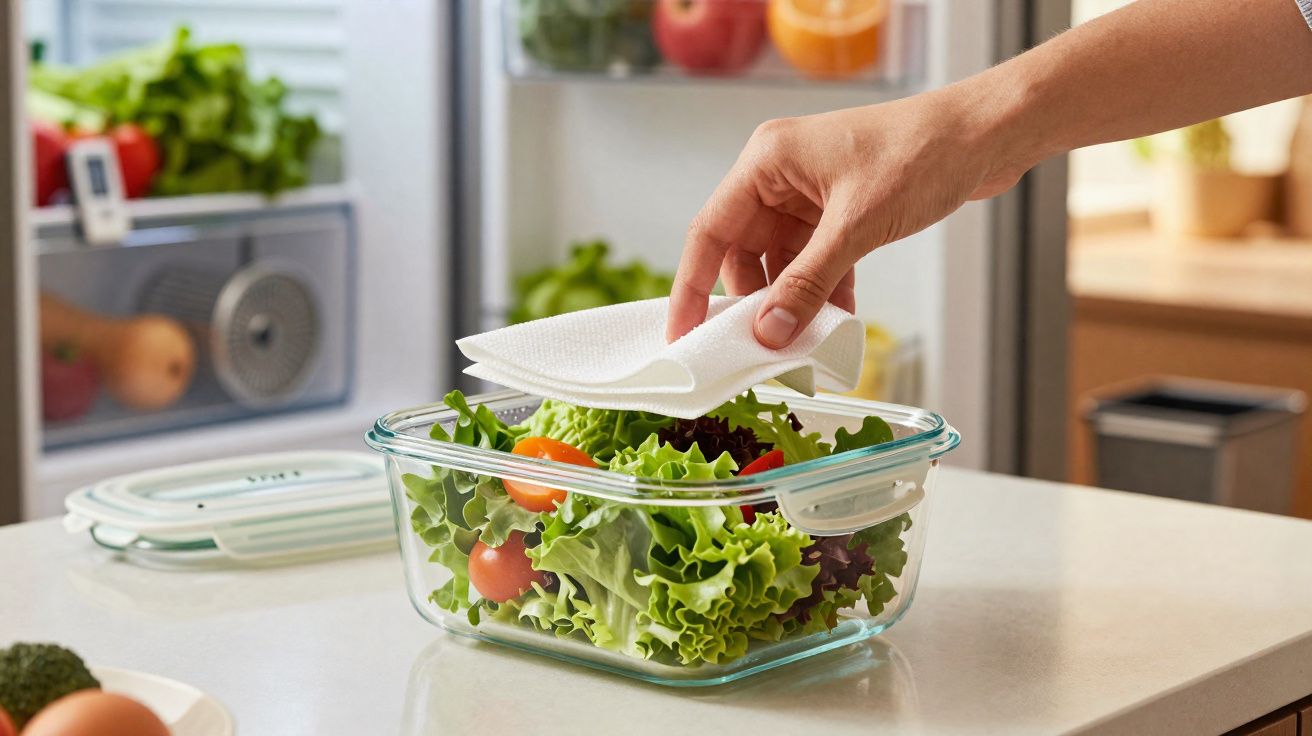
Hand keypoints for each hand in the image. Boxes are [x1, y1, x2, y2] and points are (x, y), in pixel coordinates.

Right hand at [666, 86, 1029, 347]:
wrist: (986, 134)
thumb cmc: (922, 153)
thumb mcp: (857, 227)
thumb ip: (808, 283)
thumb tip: (769, 332)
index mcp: (766, 161)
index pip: (710, 231)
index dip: (692, 287)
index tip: (682, 333)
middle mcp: (780, 174)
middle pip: (741, 251)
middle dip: (750, 301)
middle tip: (749, 350)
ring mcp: (810, 192)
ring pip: (780, 261)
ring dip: (791, 301)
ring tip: (799, 342)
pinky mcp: (839, 208)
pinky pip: (815, 260)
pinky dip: (823, 291)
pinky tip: (836, 322)